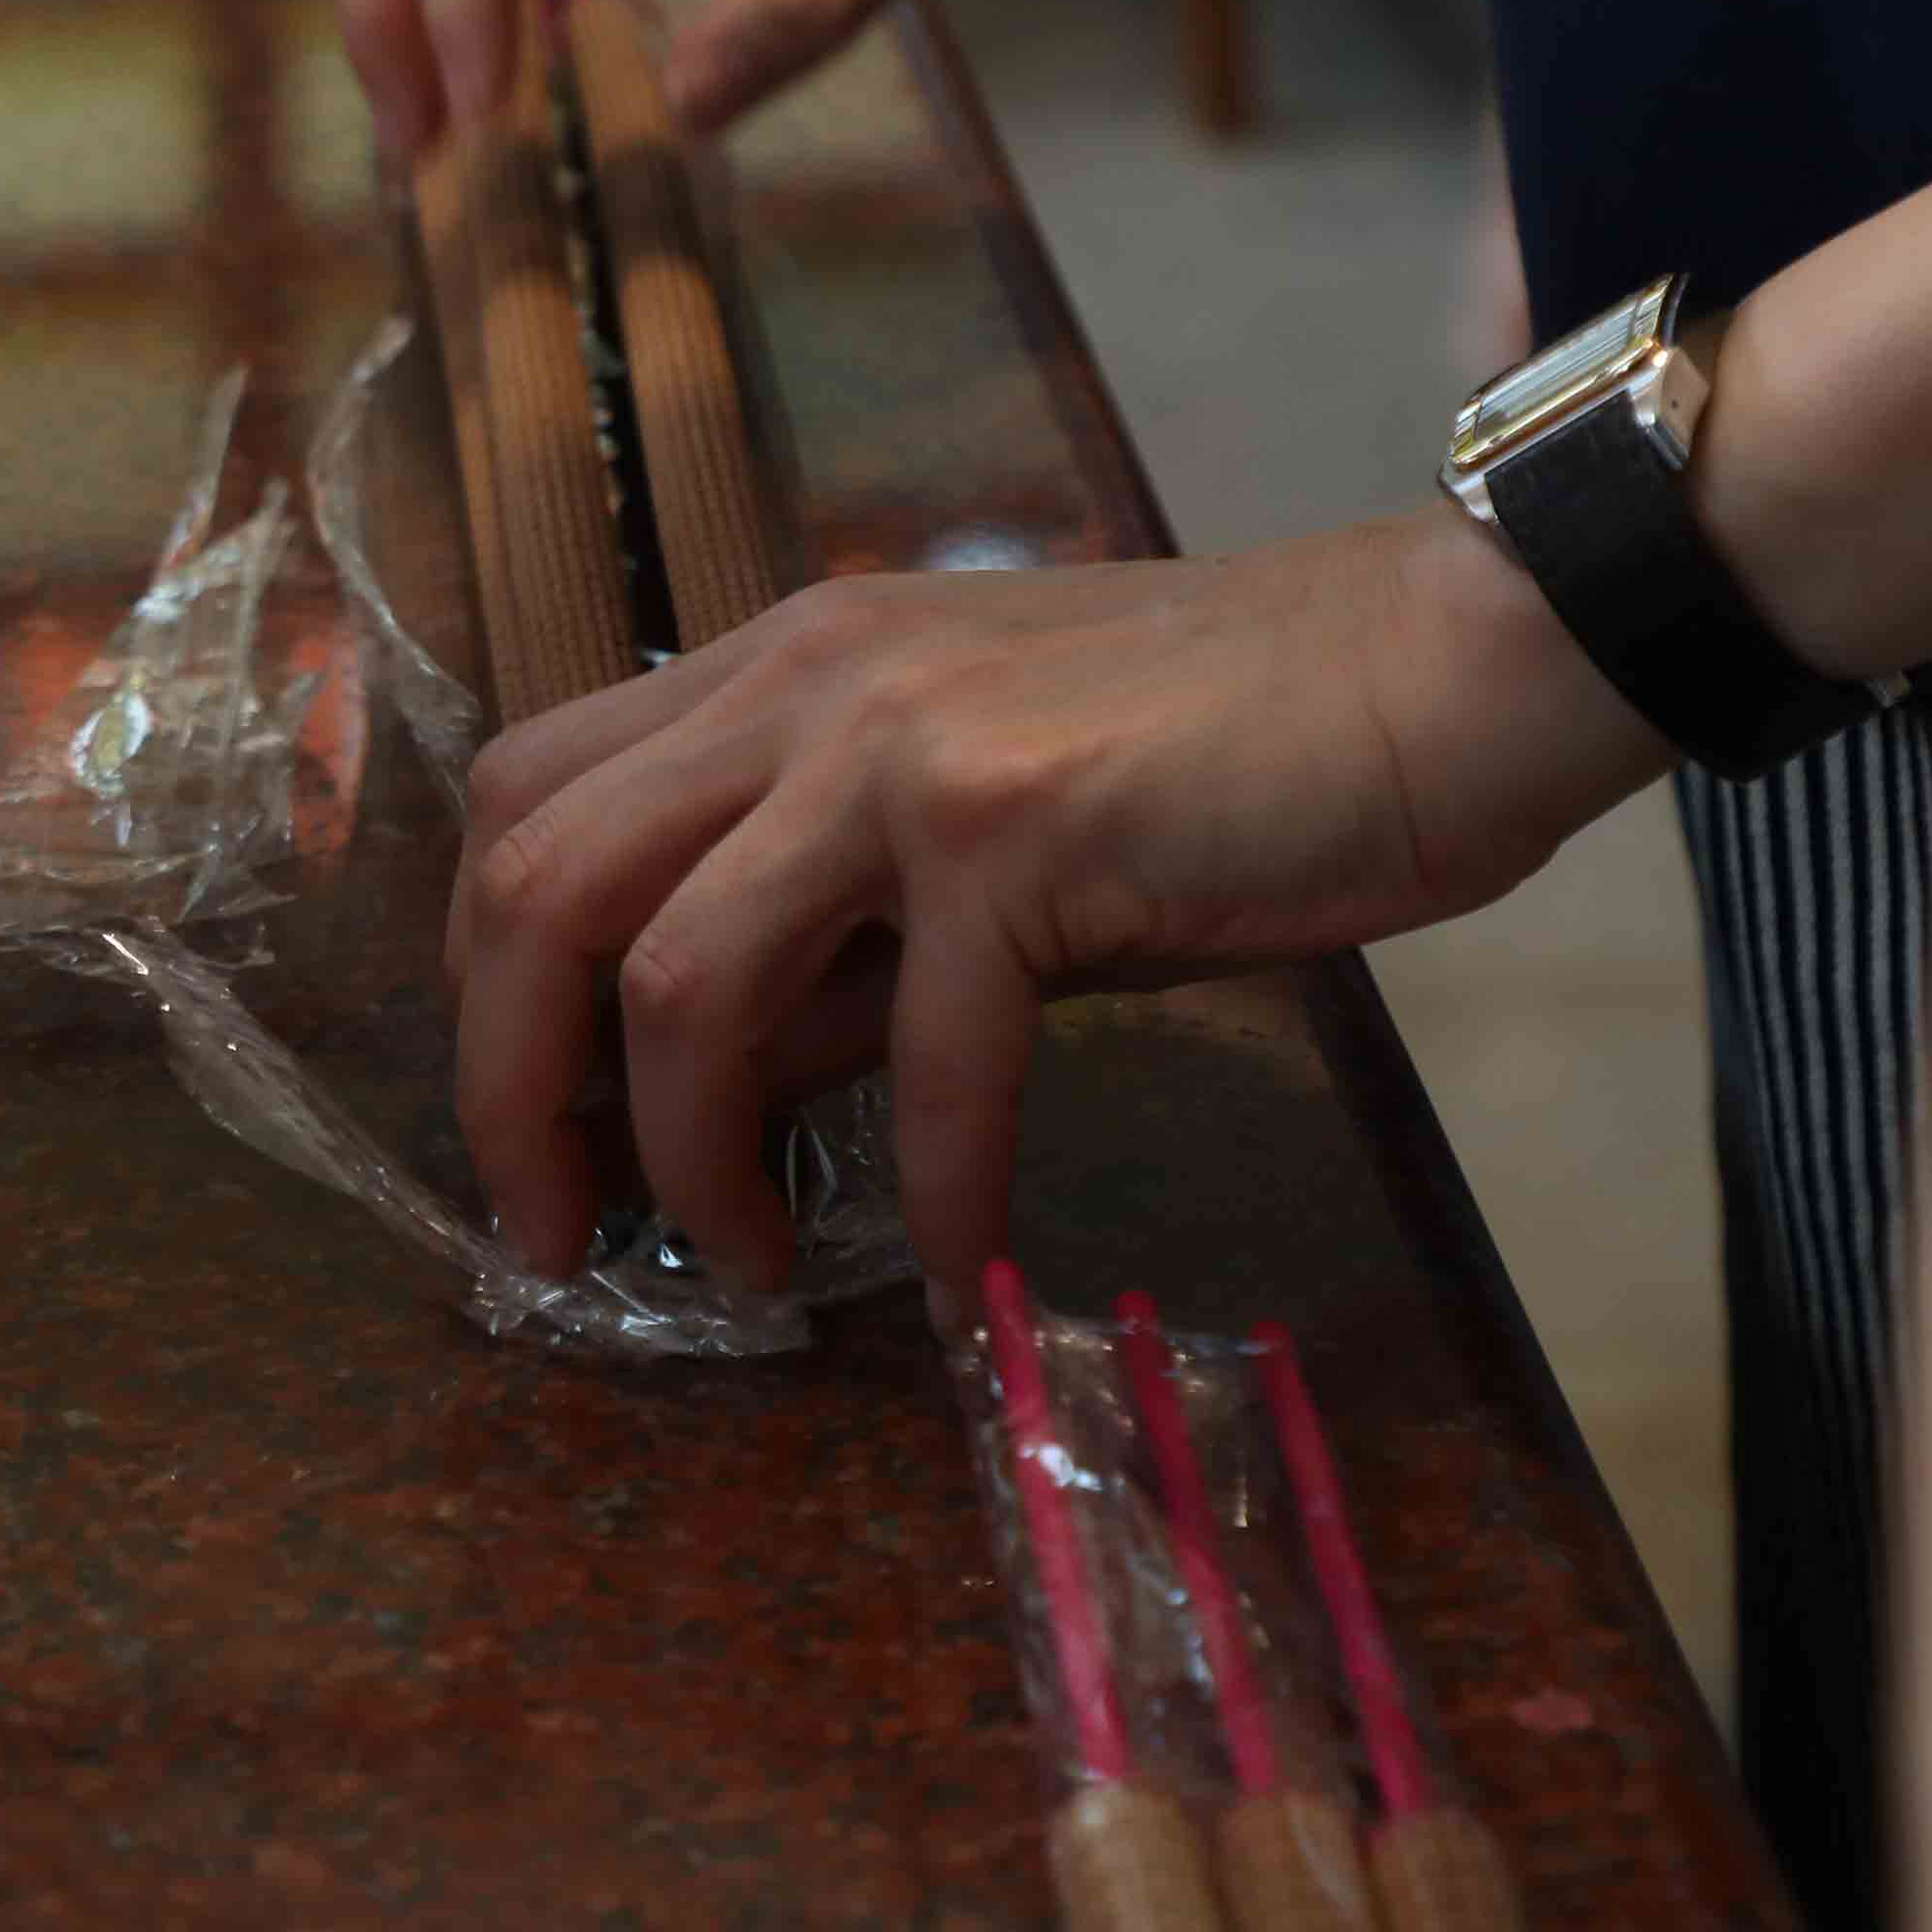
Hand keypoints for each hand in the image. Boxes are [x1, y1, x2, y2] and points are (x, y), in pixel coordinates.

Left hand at [443, 505, 1668, 1296]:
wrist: (1446, 662)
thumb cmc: (1221, 756)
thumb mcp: (973, 835)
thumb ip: (829, 939)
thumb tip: (711, 1095)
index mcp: (770, 666)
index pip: (524, 805)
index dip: (484, 981)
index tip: (527, 1133)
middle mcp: (798, 679)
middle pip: (538, 883)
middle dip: (508, 1085)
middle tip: (552, 1236)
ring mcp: (899, 746)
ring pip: (676, 973)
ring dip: (683, 1154)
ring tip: (739, 1262)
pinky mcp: (1022, 830)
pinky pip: (920, 1052)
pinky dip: (923, 1184)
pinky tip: (956, 1268)